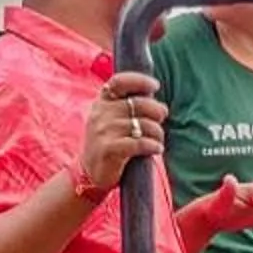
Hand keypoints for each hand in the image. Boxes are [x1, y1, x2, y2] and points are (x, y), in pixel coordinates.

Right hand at [79, 70, 166, 192]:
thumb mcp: (111, 119)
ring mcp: (103, 131)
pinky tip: (156, 148)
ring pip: (142, 125)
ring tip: (158, 139)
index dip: (139, 81)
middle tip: (162, 118)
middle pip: (138, 104)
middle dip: (156, 110)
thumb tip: (157, 101)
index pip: (119, 82)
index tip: (155, 86)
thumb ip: (128, 106)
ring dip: (157, 132)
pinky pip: (139, 143)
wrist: (90, 171)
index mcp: (102, 102)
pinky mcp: (108, 149)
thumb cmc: (109, 142)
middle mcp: (101, 113)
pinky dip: (153, 145)